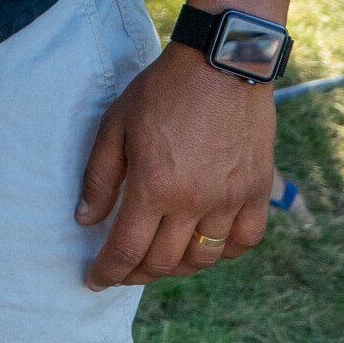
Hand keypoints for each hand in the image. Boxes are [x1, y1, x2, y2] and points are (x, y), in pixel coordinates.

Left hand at [78, 43, 274, 287]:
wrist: (222, 62)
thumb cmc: (163, 89)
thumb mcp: (116, 124)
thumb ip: (99, 177)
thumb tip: (86, 220)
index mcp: (154, 187)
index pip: (127, 251)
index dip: (108, 272)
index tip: (95, 280)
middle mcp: (193, 202)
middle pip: (163, 262)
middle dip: (136, 274)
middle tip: (123, 270)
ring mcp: (229, 199)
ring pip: (203, 259)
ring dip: (177, 267)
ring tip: (160, 258)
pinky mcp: (257, 190)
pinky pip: (244, 241)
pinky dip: (224, 252)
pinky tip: (206, 245)